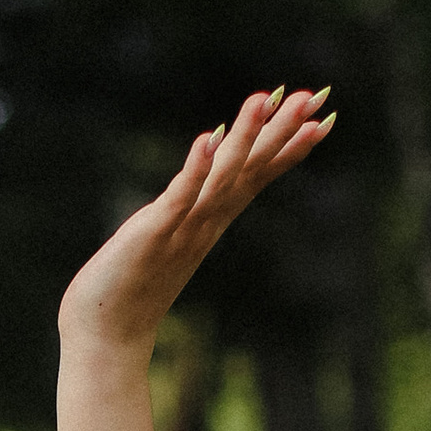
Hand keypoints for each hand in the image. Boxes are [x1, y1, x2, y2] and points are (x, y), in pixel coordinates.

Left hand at [58, 87, 333, 366]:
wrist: (106, 332)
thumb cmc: (132, 283)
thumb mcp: (169, 235)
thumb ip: (189, 206)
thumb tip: (203, 173)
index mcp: (211, 220)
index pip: (257, 176)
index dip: (289, 148)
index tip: (324, 119)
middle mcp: (205, 223)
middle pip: (250, 171)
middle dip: (281, 133)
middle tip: (314, 97)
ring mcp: (183, 228)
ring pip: (222, 178)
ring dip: (243, 138)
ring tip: (262, 99)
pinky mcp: (153, 233)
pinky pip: (179, 198)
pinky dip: (195, 170)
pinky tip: (207, 139)